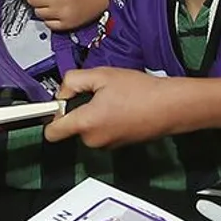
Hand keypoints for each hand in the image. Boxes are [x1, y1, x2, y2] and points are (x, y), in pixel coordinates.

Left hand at [45, 68, 182, 146]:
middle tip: (96, 93)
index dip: (50, 117)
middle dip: (78, 109)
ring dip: (93, 114)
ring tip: (112, 99)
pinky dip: (105, 120)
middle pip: (71, 126)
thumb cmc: (140, 91)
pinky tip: (121, 107)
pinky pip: (101, 131)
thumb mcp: (100, 75)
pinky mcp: (118, 145)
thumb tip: (62, 91)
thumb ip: (72, 81)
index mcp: (86, 123)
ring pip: (87, 128)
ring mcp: (107, 145)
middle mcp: (94, 139)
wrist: (170, 106)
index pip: (52, 132)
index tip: (53, 106)